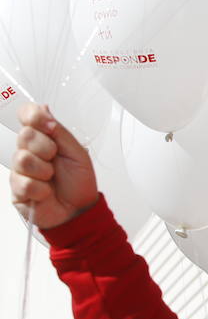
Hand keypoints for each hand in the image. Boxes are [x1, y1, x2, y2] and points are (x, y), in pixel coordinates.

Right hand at [9, 103, 99, 228]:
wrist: (79, 210)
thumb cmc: (79, 182)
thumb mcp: (77, 153)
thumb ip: (60, 132)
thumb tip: (44, 108)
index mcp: (43, 139)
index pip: (27, 115)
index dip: (33, 116)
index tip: (49, 126)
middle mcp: (28, 151)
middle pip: (24, 135)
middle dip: (46, 148)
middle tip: (55, 159)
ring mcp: (20, 170)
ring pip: (22, 159)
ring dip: (44, 170)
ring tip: (51, 178)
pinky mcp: (16, 189)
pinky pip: (23, 183)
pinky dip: (40, 189)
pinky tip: (46, 192)